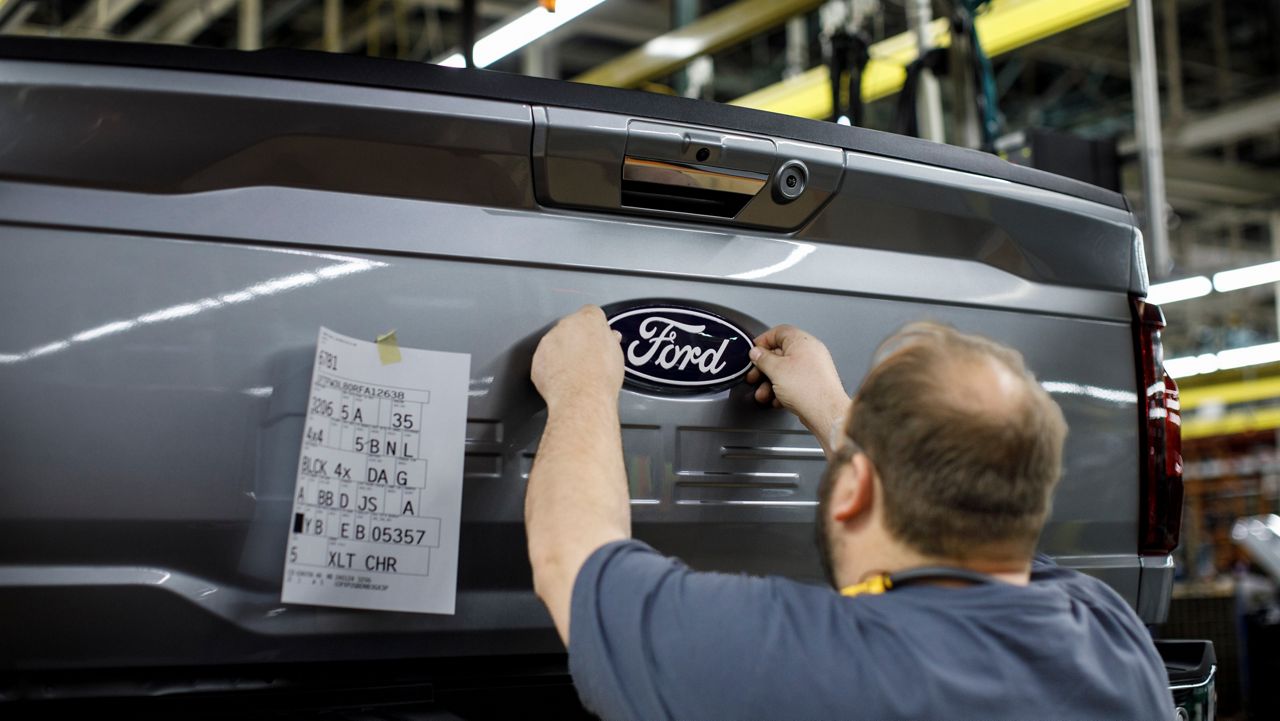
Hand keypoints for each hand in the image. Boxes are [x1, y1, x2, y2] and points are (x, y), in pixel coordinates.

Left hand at [531, 305, 624, 411]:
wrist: (582, 398)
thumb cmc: (601, 378)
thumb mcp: (616, 355)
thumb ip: (609, 340)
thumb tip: (610, 339)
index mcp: (588, 320)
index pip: (591, 313)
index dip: (595, 327)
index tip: (597, 337)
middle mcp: (566, 326)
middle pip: (571, 327)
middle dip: (577, 340)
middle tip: (588, 359)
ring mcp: (548, 342)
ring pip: (555, 344)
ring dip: (562, 354)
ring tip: (576, 373)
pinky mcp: (537, 359)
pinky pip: (545, 361)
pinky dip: (552, 369)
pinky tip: (565, 381)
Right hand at [746, 325, 849, 452]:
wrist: (826, 413)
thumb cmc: (809, 390)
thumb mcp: (775, 370)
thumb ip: (762, 359)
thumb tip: (756, 353)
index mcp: (802, 342)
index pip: (778, 332)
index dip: (763, 341)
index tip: (753, 352)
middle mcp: (810, 352)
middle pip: (780, 353)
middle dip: (764, 367)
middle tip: (754, 375)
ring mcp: (813, 368)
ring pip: (785, 371)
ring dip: (770, 383)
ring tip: (764, 393)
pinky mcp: (814, 384)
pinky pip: (793, 382)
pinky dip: (782, 390)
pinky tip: (777, 399)